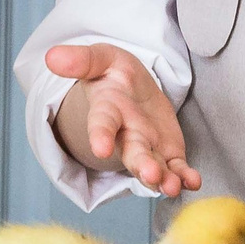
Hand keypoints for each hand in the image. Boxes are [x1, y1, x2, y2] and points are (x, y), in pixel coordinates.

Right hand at [46, 42, 201, 195]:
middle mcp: (125, 134)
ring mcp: (147, 147)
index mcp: (107, 110)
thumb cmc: (113, 73)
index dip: (100, 135)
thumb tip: (52, 56)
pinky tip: (193, 182)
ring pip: (153, 166)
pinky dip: (184, 177)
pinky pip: (176, 168)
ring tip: (172, 187)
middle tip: (150, 175)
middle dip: (141, 165)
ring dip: (163, 179)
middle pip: (132, 152)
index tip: (100, 148)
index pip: (102, 123)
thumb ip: (81, 60)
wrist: (131, 88)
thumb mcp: (100, 58)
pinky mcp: (167, 153)